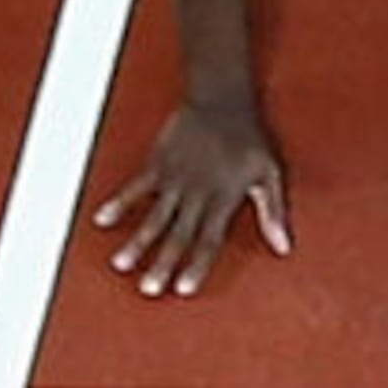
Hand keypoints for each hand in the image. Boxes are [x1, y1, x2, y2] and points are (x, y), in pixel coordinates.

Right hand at [91, 100, 290, 297]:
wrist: (223, 98)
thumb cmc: (250, 138)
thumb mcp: (270, 172)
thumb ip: (273, 212)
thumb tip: (284, 247)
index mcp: (225, 197)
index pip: (210, 238)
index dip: (198, 264)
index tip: (183, 288)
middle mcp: (198, 191)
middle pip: (178, 234)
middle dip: (163, 262)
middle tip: (149, 289)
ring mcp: (176, 177)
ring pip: (154, 216)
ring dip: (138, 241)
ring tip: (122, 264)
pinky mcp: (158, 162)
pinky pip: (136, 186)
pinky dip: (119, 202)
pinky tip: (103, 220)